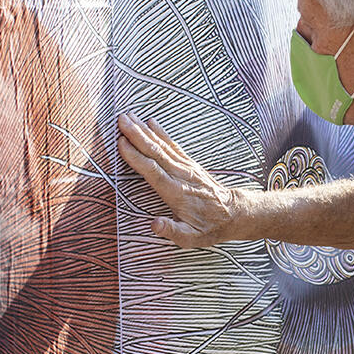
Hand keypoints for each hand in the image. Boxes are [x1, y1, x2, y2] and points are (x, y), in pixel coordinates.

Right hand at [117, 112, 246, 246]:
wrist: (234, 213)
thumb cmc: (209, 227)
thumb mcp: (191, 238)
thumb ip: (172, 231)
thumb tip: (154, 224)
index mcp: (175, 193)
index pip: (152, 171)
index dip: (136, 156)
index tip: (121, 142)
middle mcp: (180, 176)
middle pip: (155, 152)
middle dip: (136, 135)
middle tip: (120, 119)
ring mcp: (186, 167)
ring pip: (162, 145)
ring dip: (144, 130)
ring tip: (129, 116)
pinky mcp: (190, 163)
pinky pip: (173, 145)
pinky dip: (161, 133)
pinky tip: (151, 123)